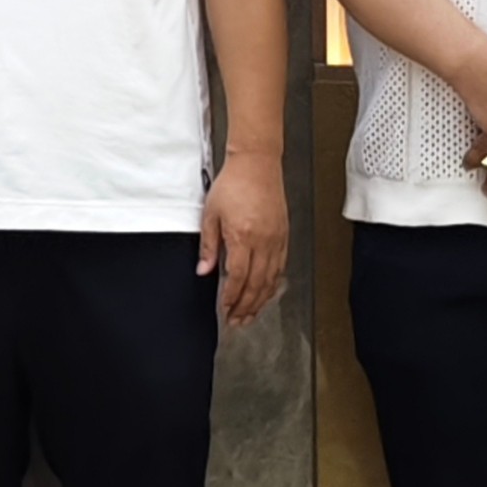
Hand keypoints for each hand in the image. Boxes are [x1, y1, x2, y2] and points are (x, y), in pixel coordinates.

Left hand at [198, 150, 288, 327]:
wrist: (257, 164)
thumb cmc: (233, 184)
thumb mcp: (211, 213)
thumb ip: (208, 245)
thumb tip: (203, 270)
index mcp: (242, 237)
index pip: (237, 277)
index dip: (231, 297)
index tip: (225, 309)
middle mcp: (263, 242)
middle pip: (256, 284)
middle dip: (246, 307)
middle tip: (237, 321)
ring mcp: (276, 240)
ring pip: (271, 280)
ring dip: (260, 301)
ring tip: (250, 315)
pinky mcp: (283, 236)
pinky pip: (280, 268)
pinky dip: (273, 285)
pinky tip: (266, 293)